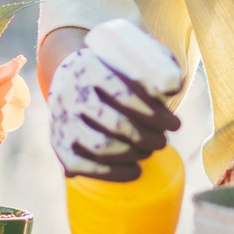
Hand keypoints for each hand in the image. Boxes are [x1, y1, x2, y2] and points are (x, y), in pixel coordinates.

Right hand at [47, 20, 182, 180]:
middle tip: (163, 141)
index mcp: (88, 67)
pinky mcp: (58, 143)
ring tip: (149, 151)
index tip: (175, 125)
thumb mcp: (124, 60)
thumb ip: (150, 71)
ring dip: (132, 154)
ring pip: (100, 146)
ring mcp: (60, 121)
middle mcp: (69, 94)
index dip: (153, 113)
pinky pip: (83, 166)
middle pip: (114, 122)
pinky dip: (113, 173)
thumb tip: (174, 88)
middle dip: (146, 136)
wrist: (67, 78)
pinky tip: (135, 171)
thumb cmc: (108, 71)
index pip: (123, 93)